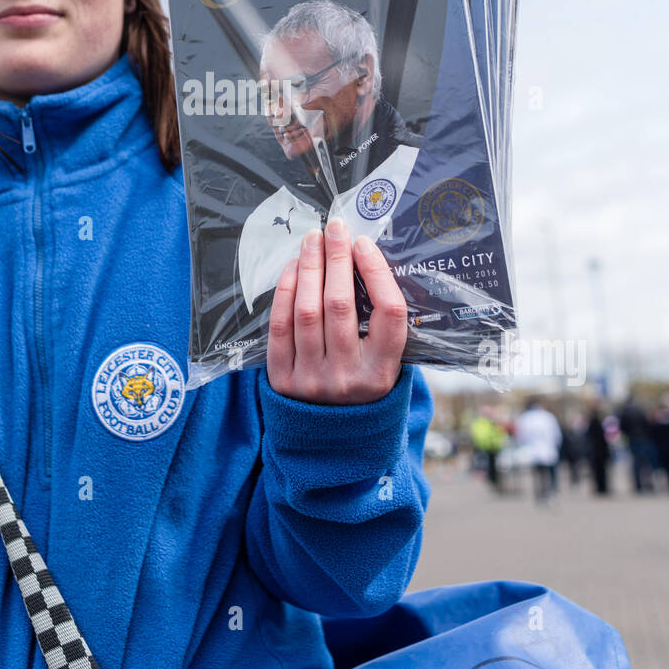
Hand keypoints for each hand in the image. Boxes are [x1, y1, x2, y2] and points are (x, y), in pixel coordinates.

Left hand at [266, 217, 407, 404]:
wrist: (330, 440)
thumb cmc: (363, 385)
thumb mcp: (386, 364)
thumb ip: (382, 323)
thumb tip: (367, 259)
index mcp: (384, 373)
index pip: (388, 314)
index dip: (376, 272)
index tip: (364, 244)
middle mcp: (349, 378)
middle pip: (342, 306)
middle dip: (337, 259)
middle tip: (334, 228)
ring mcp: (313, 380)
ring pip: (308, 311)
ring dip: (309, 267)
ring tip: (312, 240)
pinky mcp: (282, 379)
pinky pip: (280, 326)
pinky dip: (285, 291)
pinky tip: (293, 268)